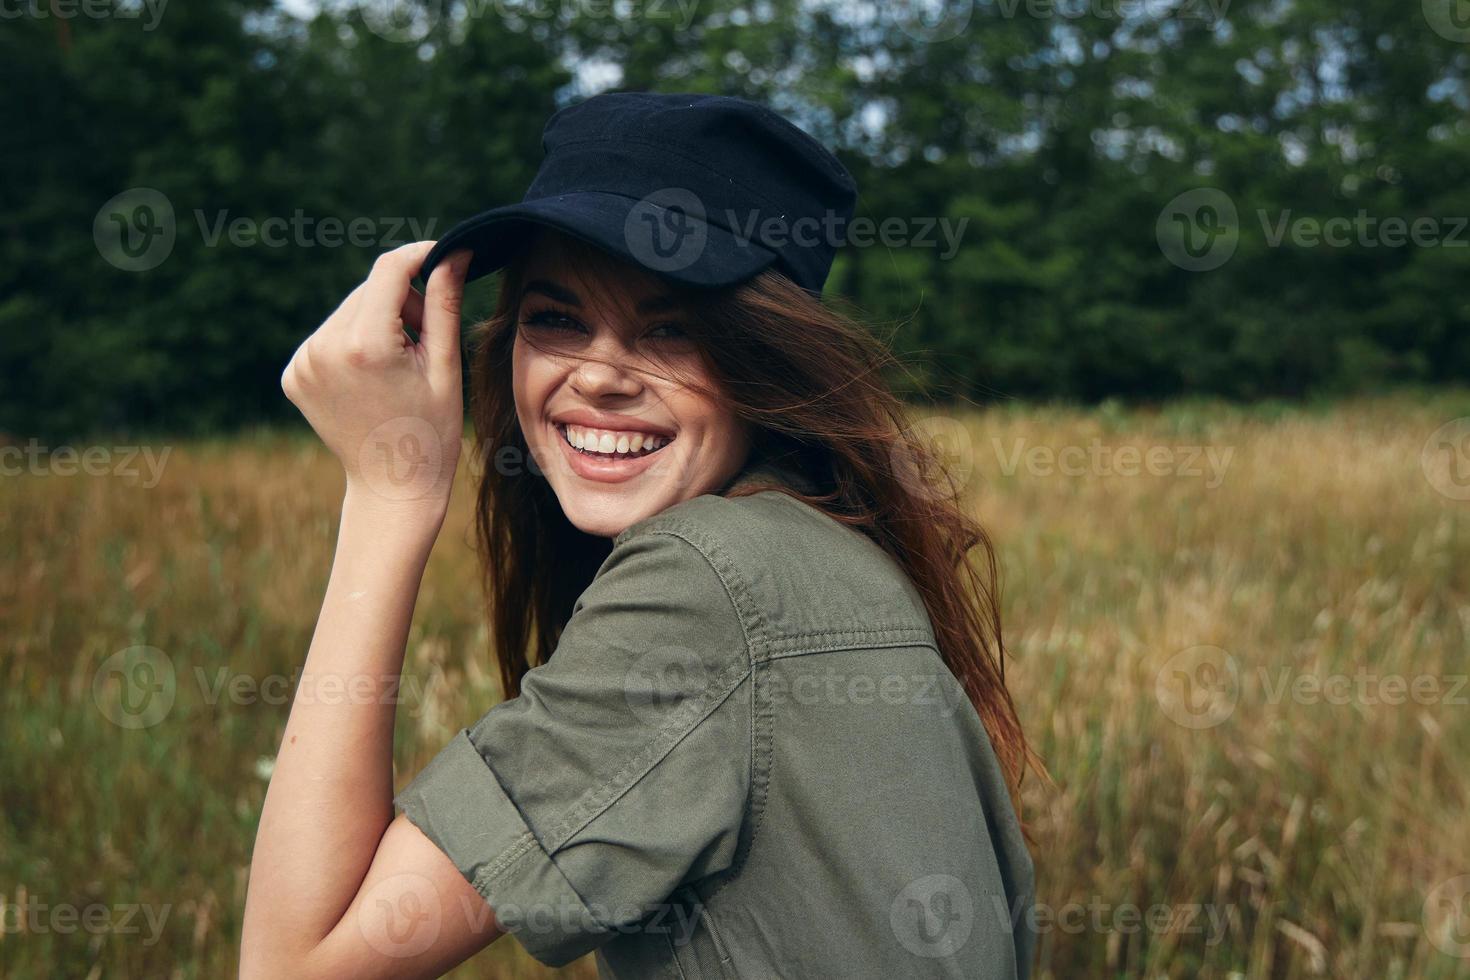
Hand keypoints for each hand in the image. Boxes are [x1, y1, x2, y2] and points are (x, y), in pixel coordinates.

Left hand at [282, 242, 472, 519]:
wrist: (393, 487)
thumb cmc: (431, 431)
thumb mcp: (444, 365)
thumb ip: (444, 303)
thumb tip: (454, 251)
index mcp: (365, 346)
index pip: (389, 270)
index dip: (419, 256)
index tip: (444, 255)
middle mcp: (324, 349)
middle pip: (368, 290)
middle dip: (402, 301)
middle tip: (427, 340)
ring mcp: (303, 363)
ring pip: (349, 311)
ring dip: (378, 321)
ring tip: (400, 365)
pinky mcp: (293, 375)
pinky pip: (329, 335)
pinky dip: (354, 342)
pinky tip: (373, 377)